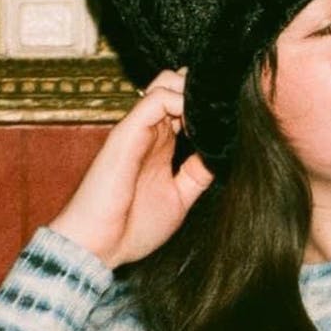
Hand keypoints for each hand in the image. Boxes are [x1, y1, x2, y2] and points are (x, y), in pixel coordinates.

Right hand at [49, 68, 213, 266]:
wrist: (98, 247)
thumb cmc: (131, 228)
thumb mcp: (178, 199)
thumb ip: (197, 175)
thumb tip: (221, 155)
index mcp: (161, 146)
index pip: (183, 106)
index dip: (206, 105)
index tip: (232, 117)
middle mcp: (150, 133)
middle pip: (174, 85)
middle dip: (201, 90)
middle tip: (223, 110)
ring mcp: (138, 130)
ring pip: (166, 84)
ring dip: (192, 91)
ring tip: (211, 115)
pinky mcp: (128, 132)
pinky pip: (156, 99)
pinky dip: (181, 101)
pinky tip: (197, 122)